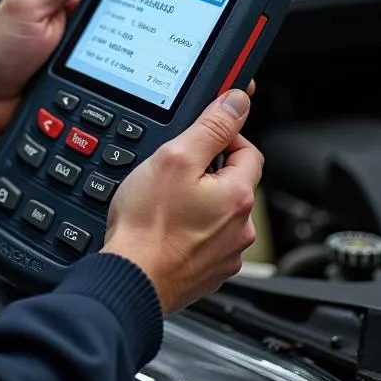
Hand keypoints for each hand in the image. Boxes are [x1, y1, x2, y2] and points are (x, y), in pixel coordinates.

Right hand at [101, 88, 261, 315]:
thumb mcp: (175, 157)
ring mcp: (226, 253)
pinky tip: (164, 227)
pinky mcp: (208, 271)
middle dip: (206, 171)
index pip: (247, 149)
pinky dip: (189, 230)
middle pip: (232, 182)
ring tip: (163, 202)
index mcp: (238, 196)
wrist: (133, 279)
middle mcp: (241, 228)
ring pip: (218, 212)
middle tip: (171, 171)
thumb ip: (210, 127)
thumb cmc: (148, 225)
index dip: (222, 136)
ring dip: (198, 202)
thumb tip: (237, 102)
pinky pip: (205, 239)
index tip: (199, 136)